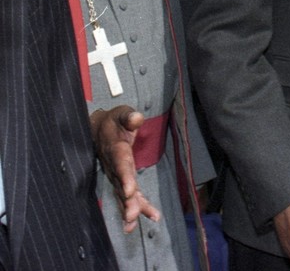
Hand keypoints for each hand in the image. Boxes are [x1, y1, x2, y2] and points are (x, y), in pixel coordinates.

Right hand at [90, 106, 160, 231]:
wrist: (97, 129)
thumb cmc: (113, 121)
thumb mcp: (122, 113)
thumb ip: (129, 116)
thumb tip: (137, 118)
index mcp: (116, 149)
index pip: (121, 165)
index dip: (125, 178)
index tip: (129, 192)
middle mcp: (114, 166)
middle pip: (121, 186)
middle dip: (127, 202)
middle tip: (132, 217)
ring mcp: (116, 175)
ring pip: (123, 195)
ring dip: (129, 210)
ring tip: (132, 225)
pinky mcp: (120, 180)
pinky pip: (128, 195)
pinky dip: (136, 207)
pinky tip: (143, 220)